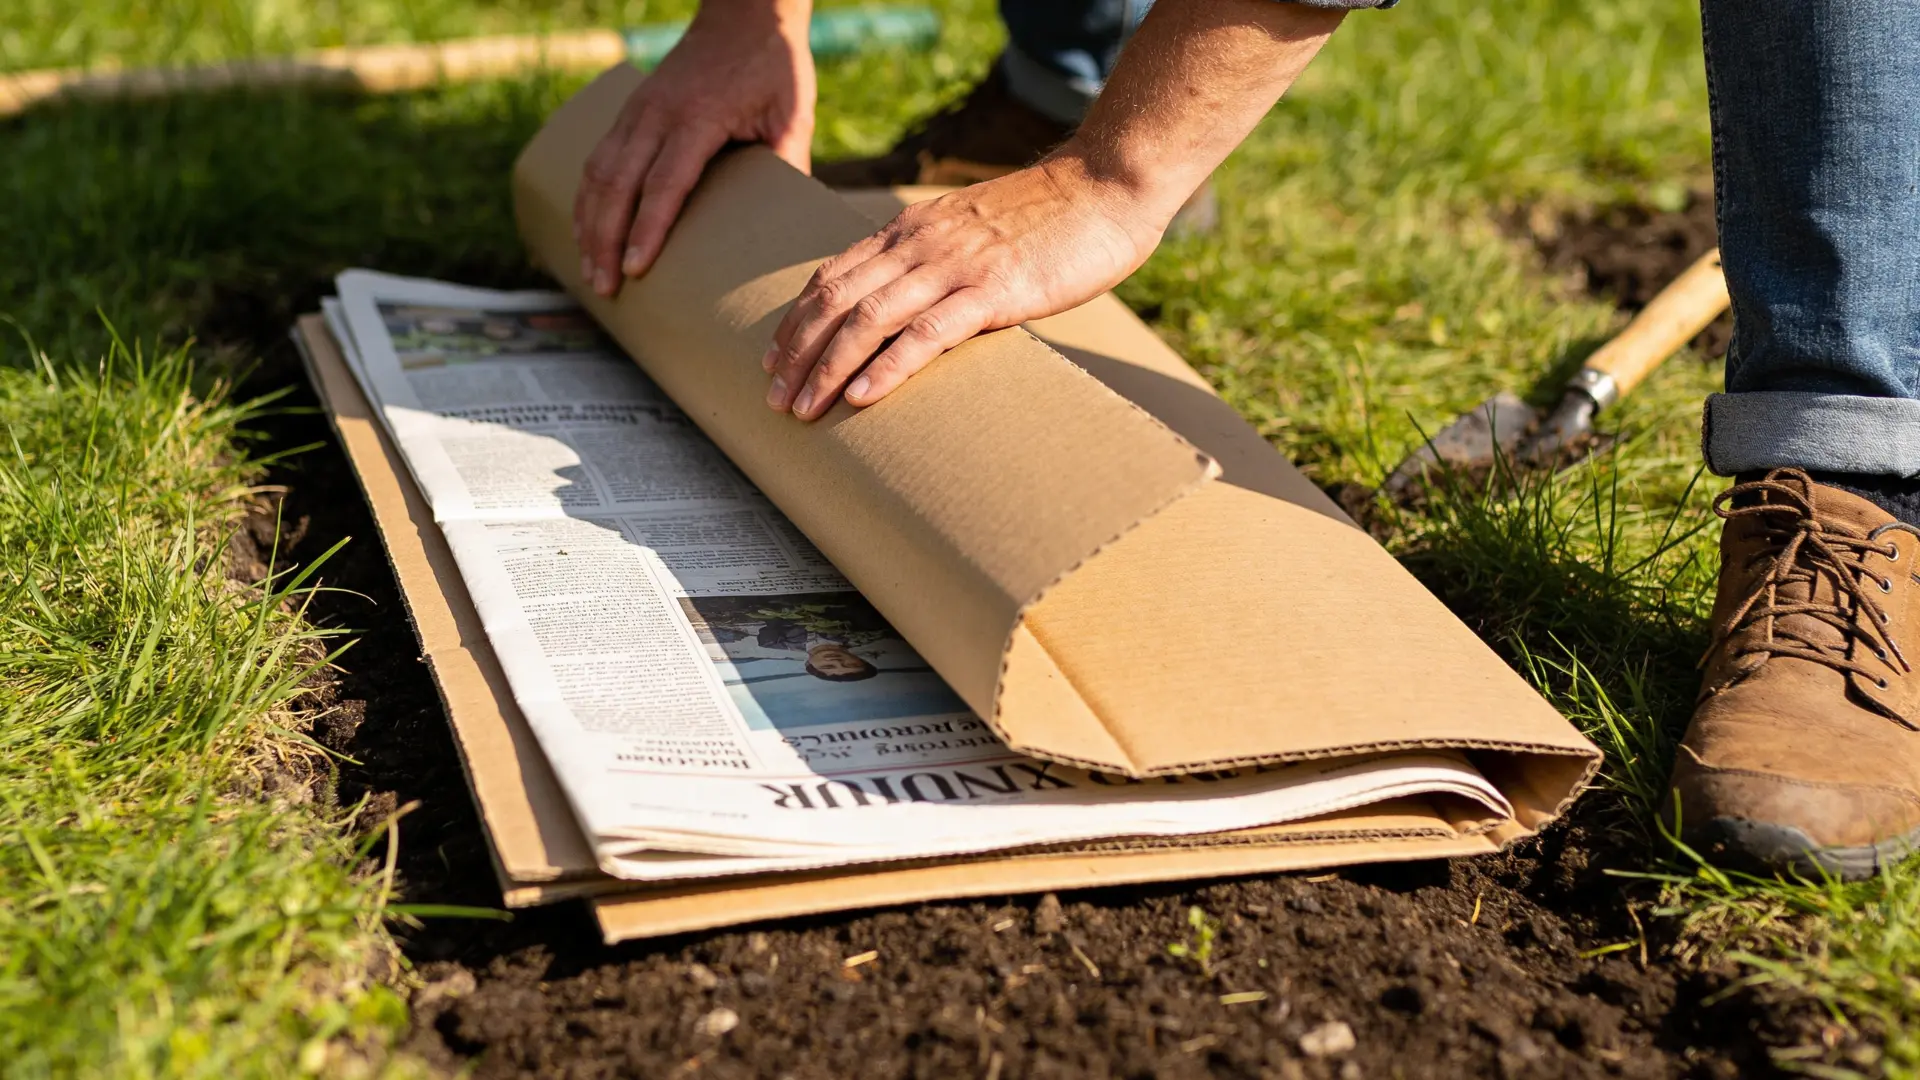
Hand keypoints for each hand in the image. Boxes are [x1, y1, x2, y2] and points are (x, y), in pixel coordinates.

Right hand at [574, 0, 814, 295]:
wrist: (746, 12)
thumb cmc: (773, 65)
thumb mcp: (792, 113)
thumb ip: (787, 164)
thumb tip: (787, 227)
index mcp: (697, 118)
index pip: (664, 183)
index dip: (646, 229)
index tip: (635, 270)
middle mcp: (657, 114)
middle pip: (618, 185)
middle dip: (605, 240)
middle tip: (603, 289)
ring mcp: (637, 111)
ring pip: (598, 173)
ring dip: (588, 224)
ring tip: (588, 272)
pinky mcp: (630, 112)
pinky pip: (597, 159)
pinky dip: (586, 198)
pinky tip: (584, 231)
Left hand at [763, 151, 1171, 419]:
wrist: (1108, 187)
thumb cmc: (1052, 218)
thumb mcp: (976, 232)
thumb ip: (940, 261)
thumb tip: (918, 307)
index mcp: (913, 230)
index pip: (833, 274)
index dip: (796, 320)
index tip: (773, 360)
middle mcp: (920, 244)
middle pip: (835, 299)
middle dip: (796, 353)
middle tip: (772, 399)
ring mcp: (954, 265)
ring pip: (868, 318)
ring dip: (826, 368)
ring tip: (802, 410)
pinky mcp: (993, 290)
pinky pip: (926, 332)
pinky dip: (887, 366)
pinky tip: (860, 397)